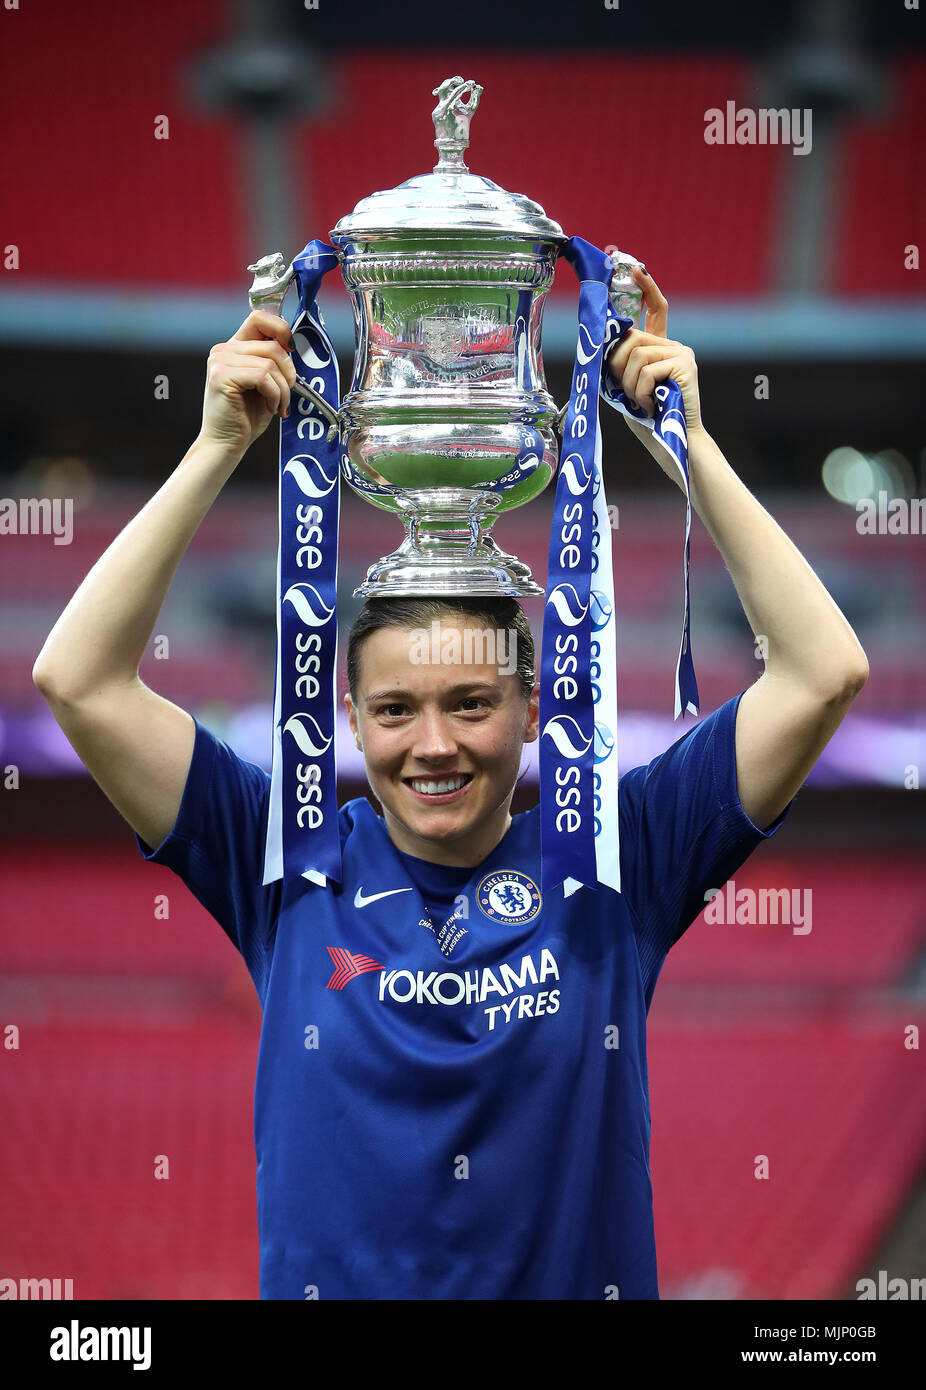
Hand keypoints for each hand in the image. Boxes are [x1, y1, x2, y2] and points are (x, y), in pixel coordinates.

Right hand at [198, 310, 297, 455]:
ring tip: (279, 406)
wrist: (226, 443)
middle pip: (272, 344)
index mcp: (234, 347)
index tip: (292, 351)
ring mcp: (220, 361)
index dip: (282, 329)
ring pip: (270, 362)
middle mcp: (223, 349)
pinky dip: (274, 395)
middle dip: (289, 372)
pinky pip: (263, 376)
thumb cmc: (247, 417)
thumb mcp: (265, 383)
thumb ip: (273, 361)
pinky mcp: (221, 376)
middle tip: (288, 394)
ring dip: (283, 388)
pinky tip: (271, 408)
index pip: (260, 318)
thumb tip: (292, 345)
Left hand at [605, 268, 703, 447]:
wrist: (674, 442)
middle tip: (624, 390)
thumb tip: (603, 340)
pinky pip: (646, 371)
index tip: (636, 268)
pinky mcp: (685, 366)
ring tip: (640, 402)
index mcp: (662, 348)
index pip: (656, 309)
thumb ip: (622, 361)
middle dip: (617, 366)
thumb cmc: (649, 419)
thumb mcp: (628, 384)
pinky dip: (639, 392)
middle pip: (632, 338)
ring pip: (636, 356)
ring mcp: (682, 354)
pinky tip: (649, 405)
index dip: (646, 288)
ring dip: (628, 384)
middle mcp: (675, 346)